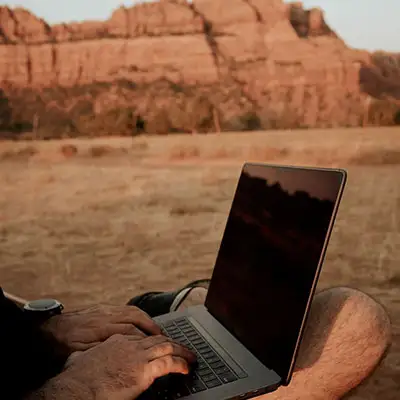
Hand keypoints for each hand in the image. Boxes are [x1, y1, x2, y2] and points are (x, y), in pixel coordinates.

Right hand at [37, 334, 196, 399]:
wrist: (75, 387)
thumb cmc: (74, 377)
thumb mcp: (77, 358)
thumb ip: (83, 356)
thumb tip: (77, 358)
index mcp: (116, 341)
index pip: (141, 337)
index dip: (154, 340)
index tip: (161, 345)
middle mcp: (130, 344)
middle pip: (158, 339)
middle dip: (173, 343)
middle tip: (183, 348)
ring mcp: (137, 356)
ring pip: (167, 348)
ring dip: (182, 352)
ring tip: (190, 357)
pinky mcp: (143, 370)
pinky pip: (168, 363)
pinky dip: (180, 364)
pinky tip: (186, 368)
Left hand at [41, 304, 161, 353]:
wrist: (49, 327)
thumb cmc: (62, 343)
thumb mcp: (79, 351)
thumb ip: (101, 350)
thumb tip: (120, 351)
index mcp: (101, 327)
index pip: (130, 331)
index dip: (144, 339)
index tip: (154, 346)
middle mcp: (106, 315)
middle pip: (135, 317)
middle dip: (151, 326)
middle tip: (162, 336)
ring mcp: (105, 309)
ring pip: (132, 311)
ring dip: (147, 319)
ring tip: (156, 329)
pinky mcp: (103, 308)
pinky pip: (126, 308)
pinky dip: (137, 314)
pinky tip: (141, 321)